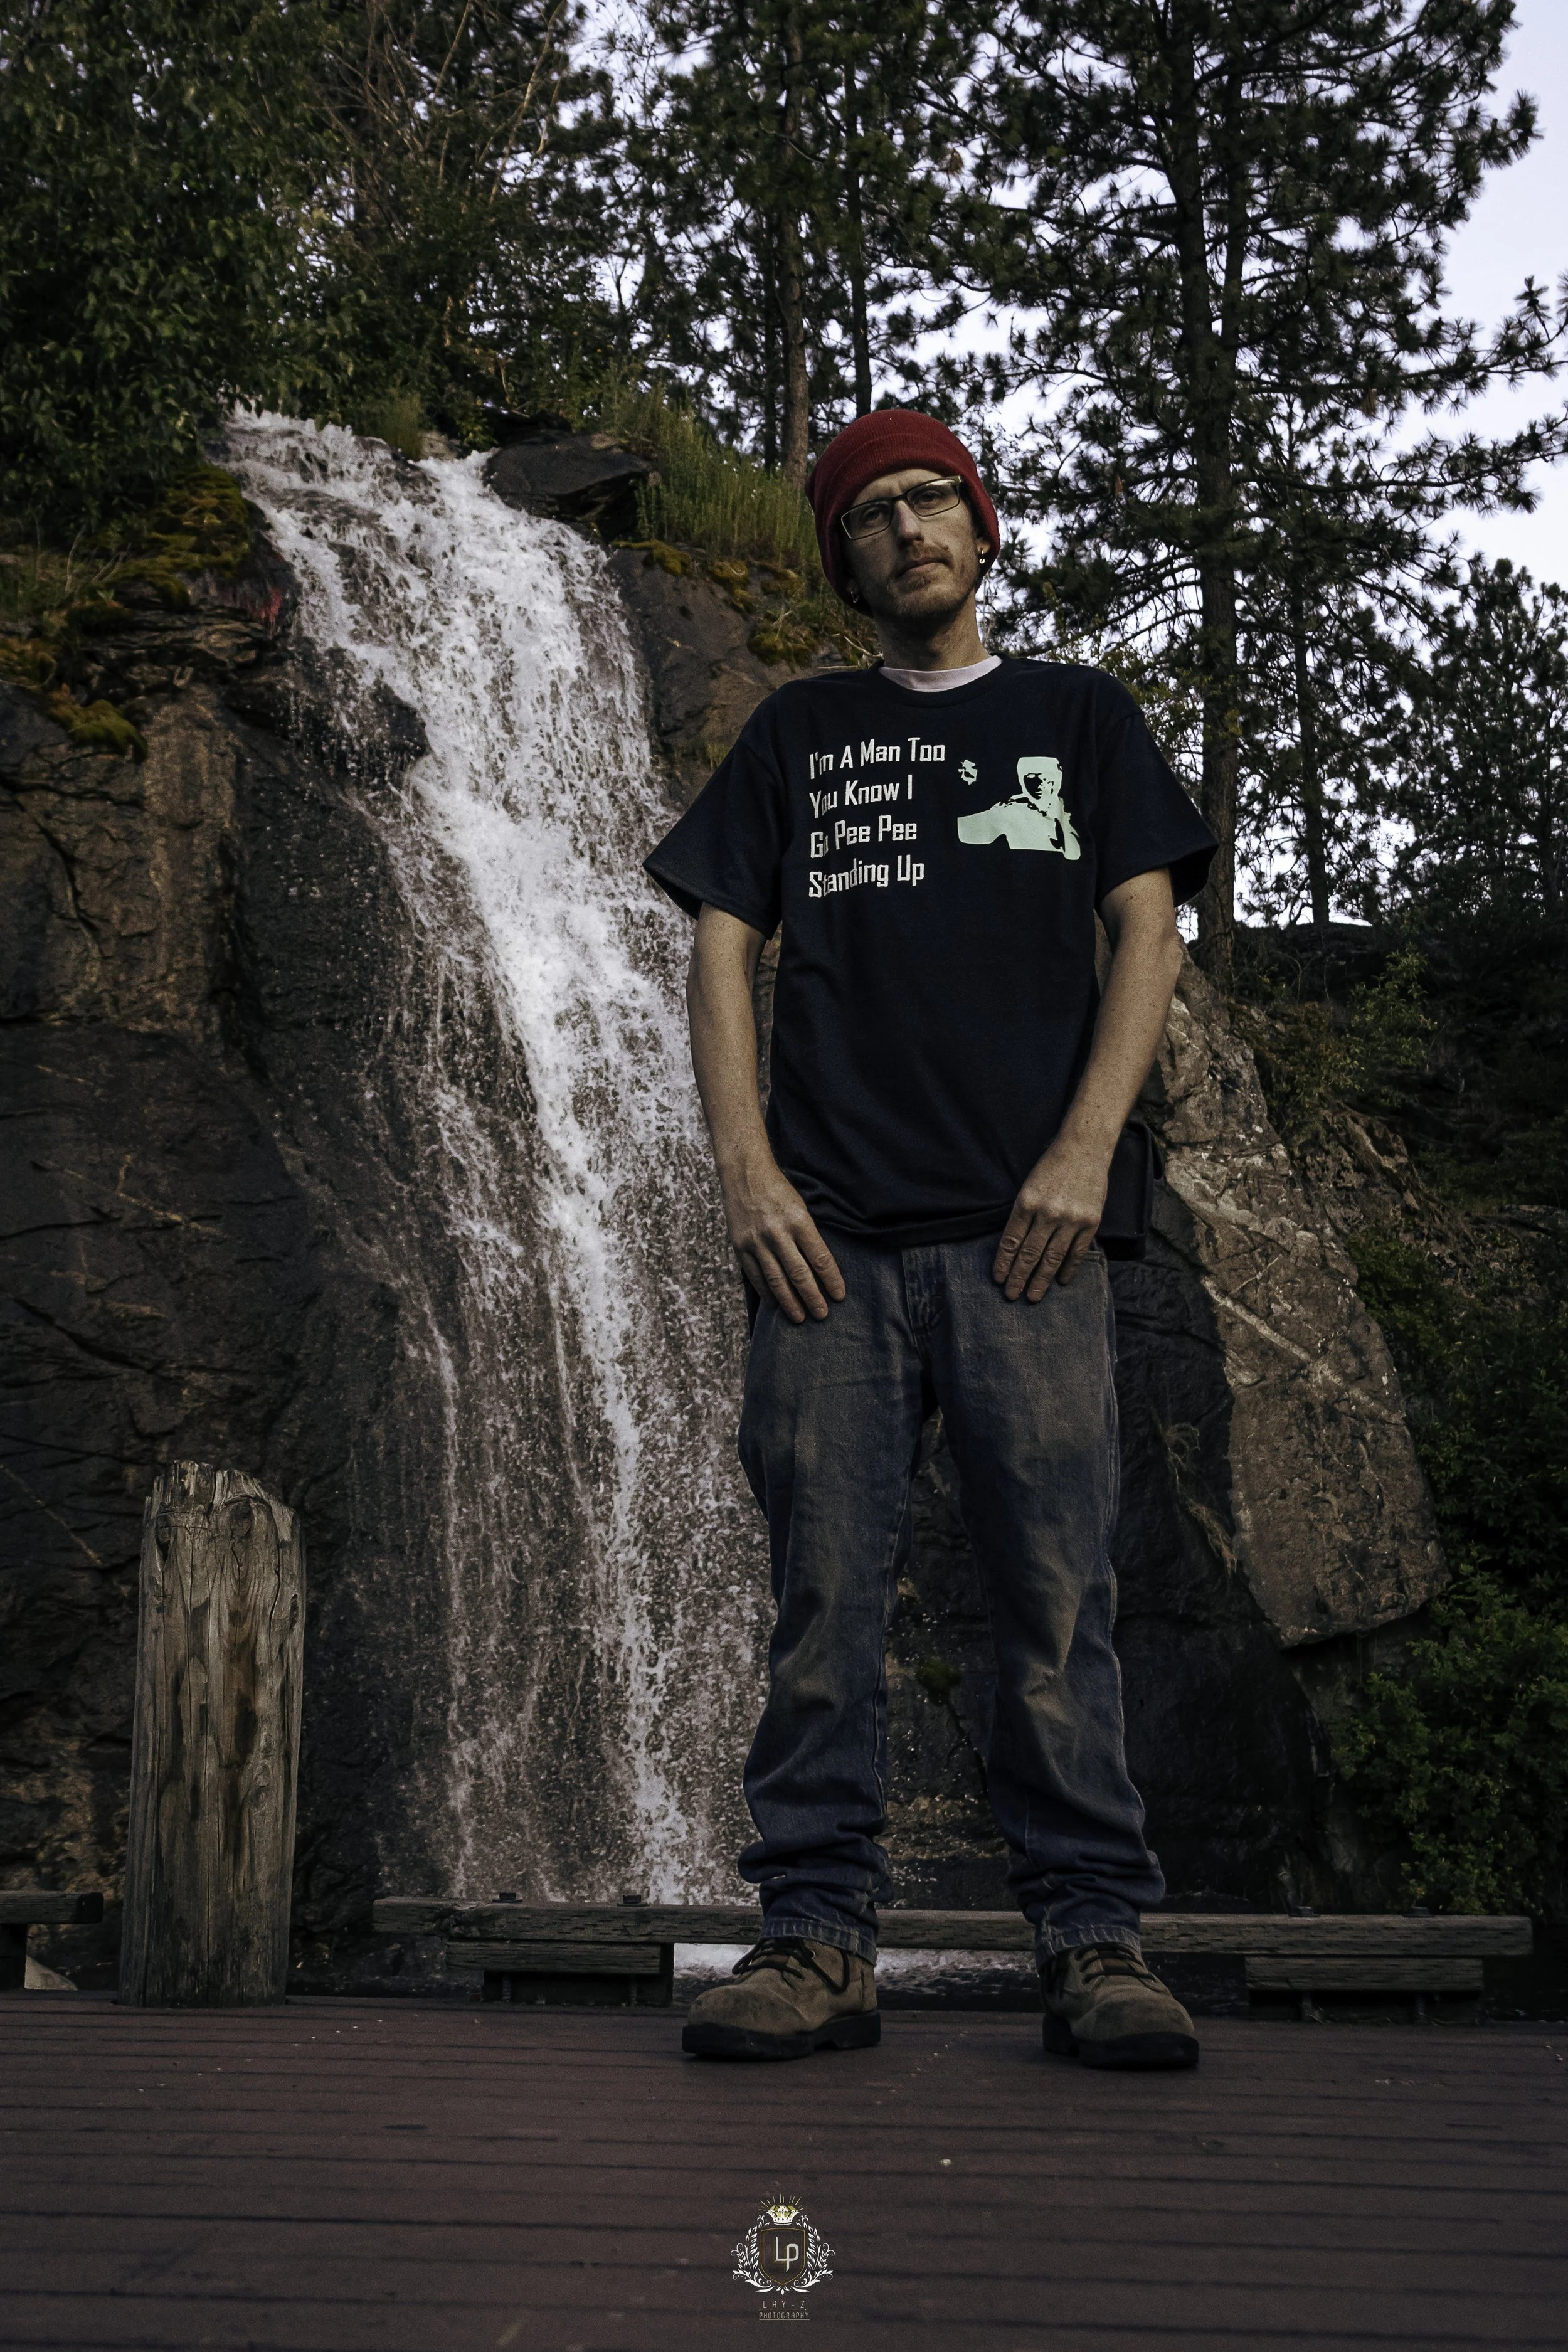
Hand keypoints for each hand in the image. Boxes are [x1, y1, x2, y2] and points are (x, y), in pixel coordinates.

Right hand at [721, 1150, 845, 1323]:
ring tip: (799, 1317)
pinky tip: (774, 1303)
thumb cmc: (778, 1190)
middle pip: (799, 1274)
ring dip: (789, 1301)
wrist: (744, 1173)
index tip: (839, 1296)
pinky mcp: (740, 1246)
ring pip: (776, 1279)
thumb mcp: (801, 1207)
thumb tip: (820, 1267)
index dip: (831, 1280)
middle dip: (812, 1297)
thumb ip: (809, 1235)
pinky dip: (766, 1291)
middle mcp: (777, 1233)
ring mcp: (756, 1241)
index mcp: (799, 1221)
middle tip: (822, 1315)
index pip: (820, 1258)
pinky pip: (755, 1275)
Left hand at [992, 1136, 1109, 1299]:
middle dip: (1018, 1277)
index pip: (1011, 1241)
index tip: (998, 1279)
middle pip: (1029, 1254)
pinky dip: (1068, 1268)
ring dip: (1041, 1280)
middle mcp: (1048, 1213)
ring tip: (1032, 1296)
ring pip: (1052, 1258)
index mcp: (1027, 1202)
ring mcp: (1071, 1219)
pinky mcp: (1090, 1222)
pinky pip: (1077, 1252)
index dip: (1003, 1263)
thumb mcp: (1028, 1187)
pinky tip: (1061, 1281)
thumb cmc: (1051, 1167)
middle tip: (1011, 1296)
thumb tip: (1015, 1248)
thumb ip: (1023, 1216)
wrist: (1084, 1149)